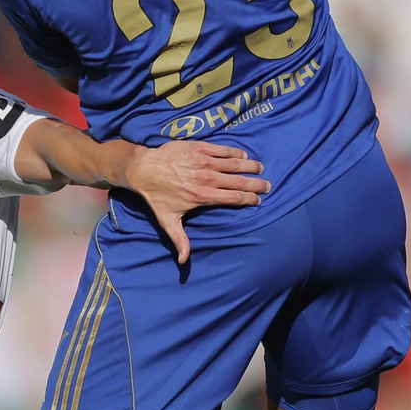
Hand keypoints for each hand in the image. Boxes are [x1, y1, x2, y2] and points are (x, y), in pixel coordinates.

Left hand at [123, 142, 268, 263]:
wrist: (143, 169)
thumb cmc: (157, 196)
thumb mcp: (168, 220)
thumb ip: (180, 240)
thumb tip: (184, 261)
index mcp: (203, 196)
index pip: (235, 198)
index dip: (249, 200)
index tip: (258, 201)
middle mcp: (207, 178)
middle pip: (239, 182)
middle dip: (256, 184)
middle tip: (267, 185)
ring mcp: (204, 161)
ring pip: (235, 164)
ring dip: (250, 166)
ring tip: (260, 168)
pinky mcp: (199, 147)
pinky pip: (223, 149)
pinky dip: (235, 153)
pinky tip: (243, 156)